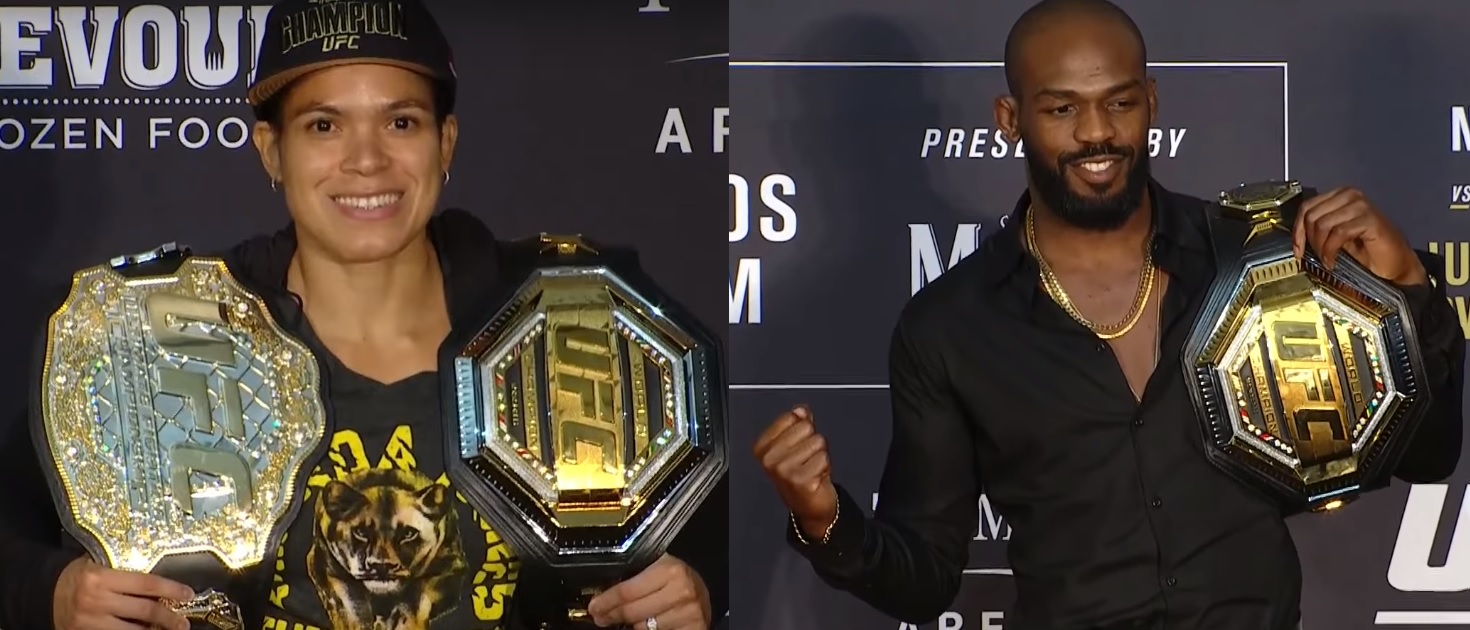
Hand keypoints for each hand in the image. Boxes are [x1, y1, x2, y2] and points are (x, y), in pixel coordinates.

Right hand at [53, 557, 192, 629]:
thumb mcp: (98, 565)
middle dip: (169, 617)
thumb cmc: (76, 576)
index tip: (188, 594)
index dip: (171, 590)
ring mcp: (90, 622)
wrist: (43, 594)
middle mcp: (96, 600)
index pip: (146, 584)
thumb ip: (124, 571)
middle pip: (145, 610)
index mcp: (101, 577)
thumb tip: (161, 582)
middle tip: (183, 622)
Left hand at [587, 554, 709, 628]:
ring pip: (644, 628)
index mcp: (670, 571)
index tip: (595, 607)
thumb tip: (601, 596)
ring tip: (632, 619)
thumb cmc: (675, 578)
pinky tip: (650, 626)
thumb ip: (633, 579)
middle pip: (632, 612)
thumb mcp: (656, 569)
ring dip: (633, 625)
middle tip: (602, 617)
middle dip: (613, 616)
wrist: (703, 589)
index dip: (606, 602)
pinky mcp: (694, 629)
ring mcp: (689, 614)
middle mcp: (682, 592)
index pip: (627, 591)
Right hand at [753, 405, 838, 538]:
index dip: (802, 428)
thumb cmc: (800, 475)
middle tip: (807, 459)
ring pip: (817, 442)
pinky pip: (824, 458)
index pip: (791, 417)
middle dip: (813, 442)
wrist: (809, 506)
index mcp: (762, 447)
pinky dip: (825, 467)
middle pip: (806, 428)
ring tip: (812, 468)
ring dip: (820, 455)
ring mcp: (784, 471)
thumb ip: (797, 423)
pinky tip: (816, 477)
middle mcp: (770, 459)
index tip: (797, 445)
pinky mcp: (801, 481)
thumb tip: (800, 410)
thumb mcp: (794, 445)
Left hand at [1293, 187, 1426, 285]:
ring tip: (1327, 259)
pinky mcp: (1370, 219)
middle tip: (1317, 256)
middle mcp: (1350, 195)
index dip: (1298, 230)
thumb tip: (1297, 235)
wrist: (1396, 265)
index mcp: (1340, 196)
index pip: (1307, 207)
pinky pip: (1338, 233)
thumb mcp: (1335, 237)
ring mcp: (1361, 205)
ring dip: (1320, 247)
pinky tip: (1333, 261)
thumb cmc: (1367, 252)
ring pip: (1323, 224)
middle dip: (1309, 240)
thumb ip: (1319, 228)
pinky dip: (1330, 250)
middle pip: (1312, 215)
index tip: (1297, 250)